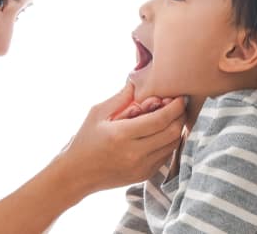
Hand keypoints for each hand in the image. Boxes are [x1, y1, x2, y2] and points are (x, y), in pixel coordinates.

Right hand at [57, 82, 185, 193]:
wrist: (76, 174)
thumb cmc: (85, 139)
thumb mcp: (97, 113)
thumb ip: (121, 97)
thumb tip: (138, 81)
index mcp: (121, 135)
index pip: (160, 119)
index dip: (175, 107)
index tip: (180, 97)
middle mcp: (134, 153)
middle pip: (172, 132)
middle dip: (180, 116)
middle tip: (178, 105)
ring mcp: (141, 167)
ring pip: (173, 145)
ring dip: (176, 129)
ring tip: (170, 117)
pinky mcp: (144, 175)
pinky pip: (166, 156)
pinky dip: (168, 142)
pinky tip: (161, 132)